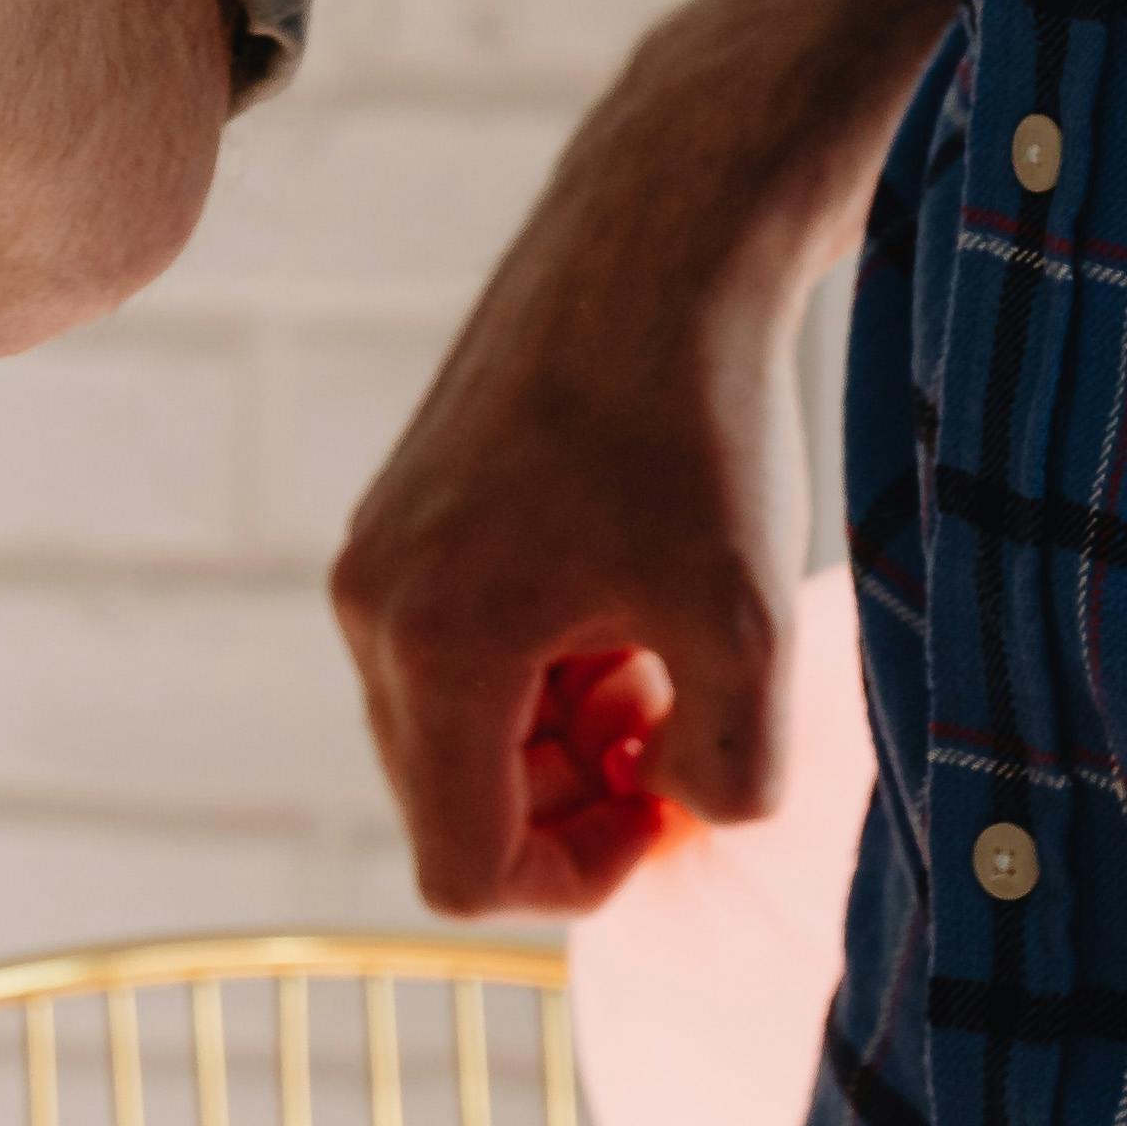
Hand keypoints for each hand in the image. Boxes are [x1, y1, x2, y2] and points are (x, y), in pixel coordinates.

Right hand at [327, 132, 828, 914]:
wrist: (656, 245)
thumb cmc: (704, 427)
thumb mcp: (754, 629)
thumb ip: (725, 779)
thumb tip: (661, 801)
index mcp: (435, 644)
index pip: (462, 869)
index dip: (575, 880)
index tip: (666, 809)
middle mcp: (373, 603)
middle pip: (447, 801)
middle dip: (566, 799)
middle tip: (676, 724)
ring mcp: (376, 551)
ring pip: (449, 728)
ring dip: (552, 732)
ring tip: (656, 656)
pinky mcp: (401, 511)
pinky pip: (446, 650)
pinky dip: (531, 663)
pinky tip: (619, 596)